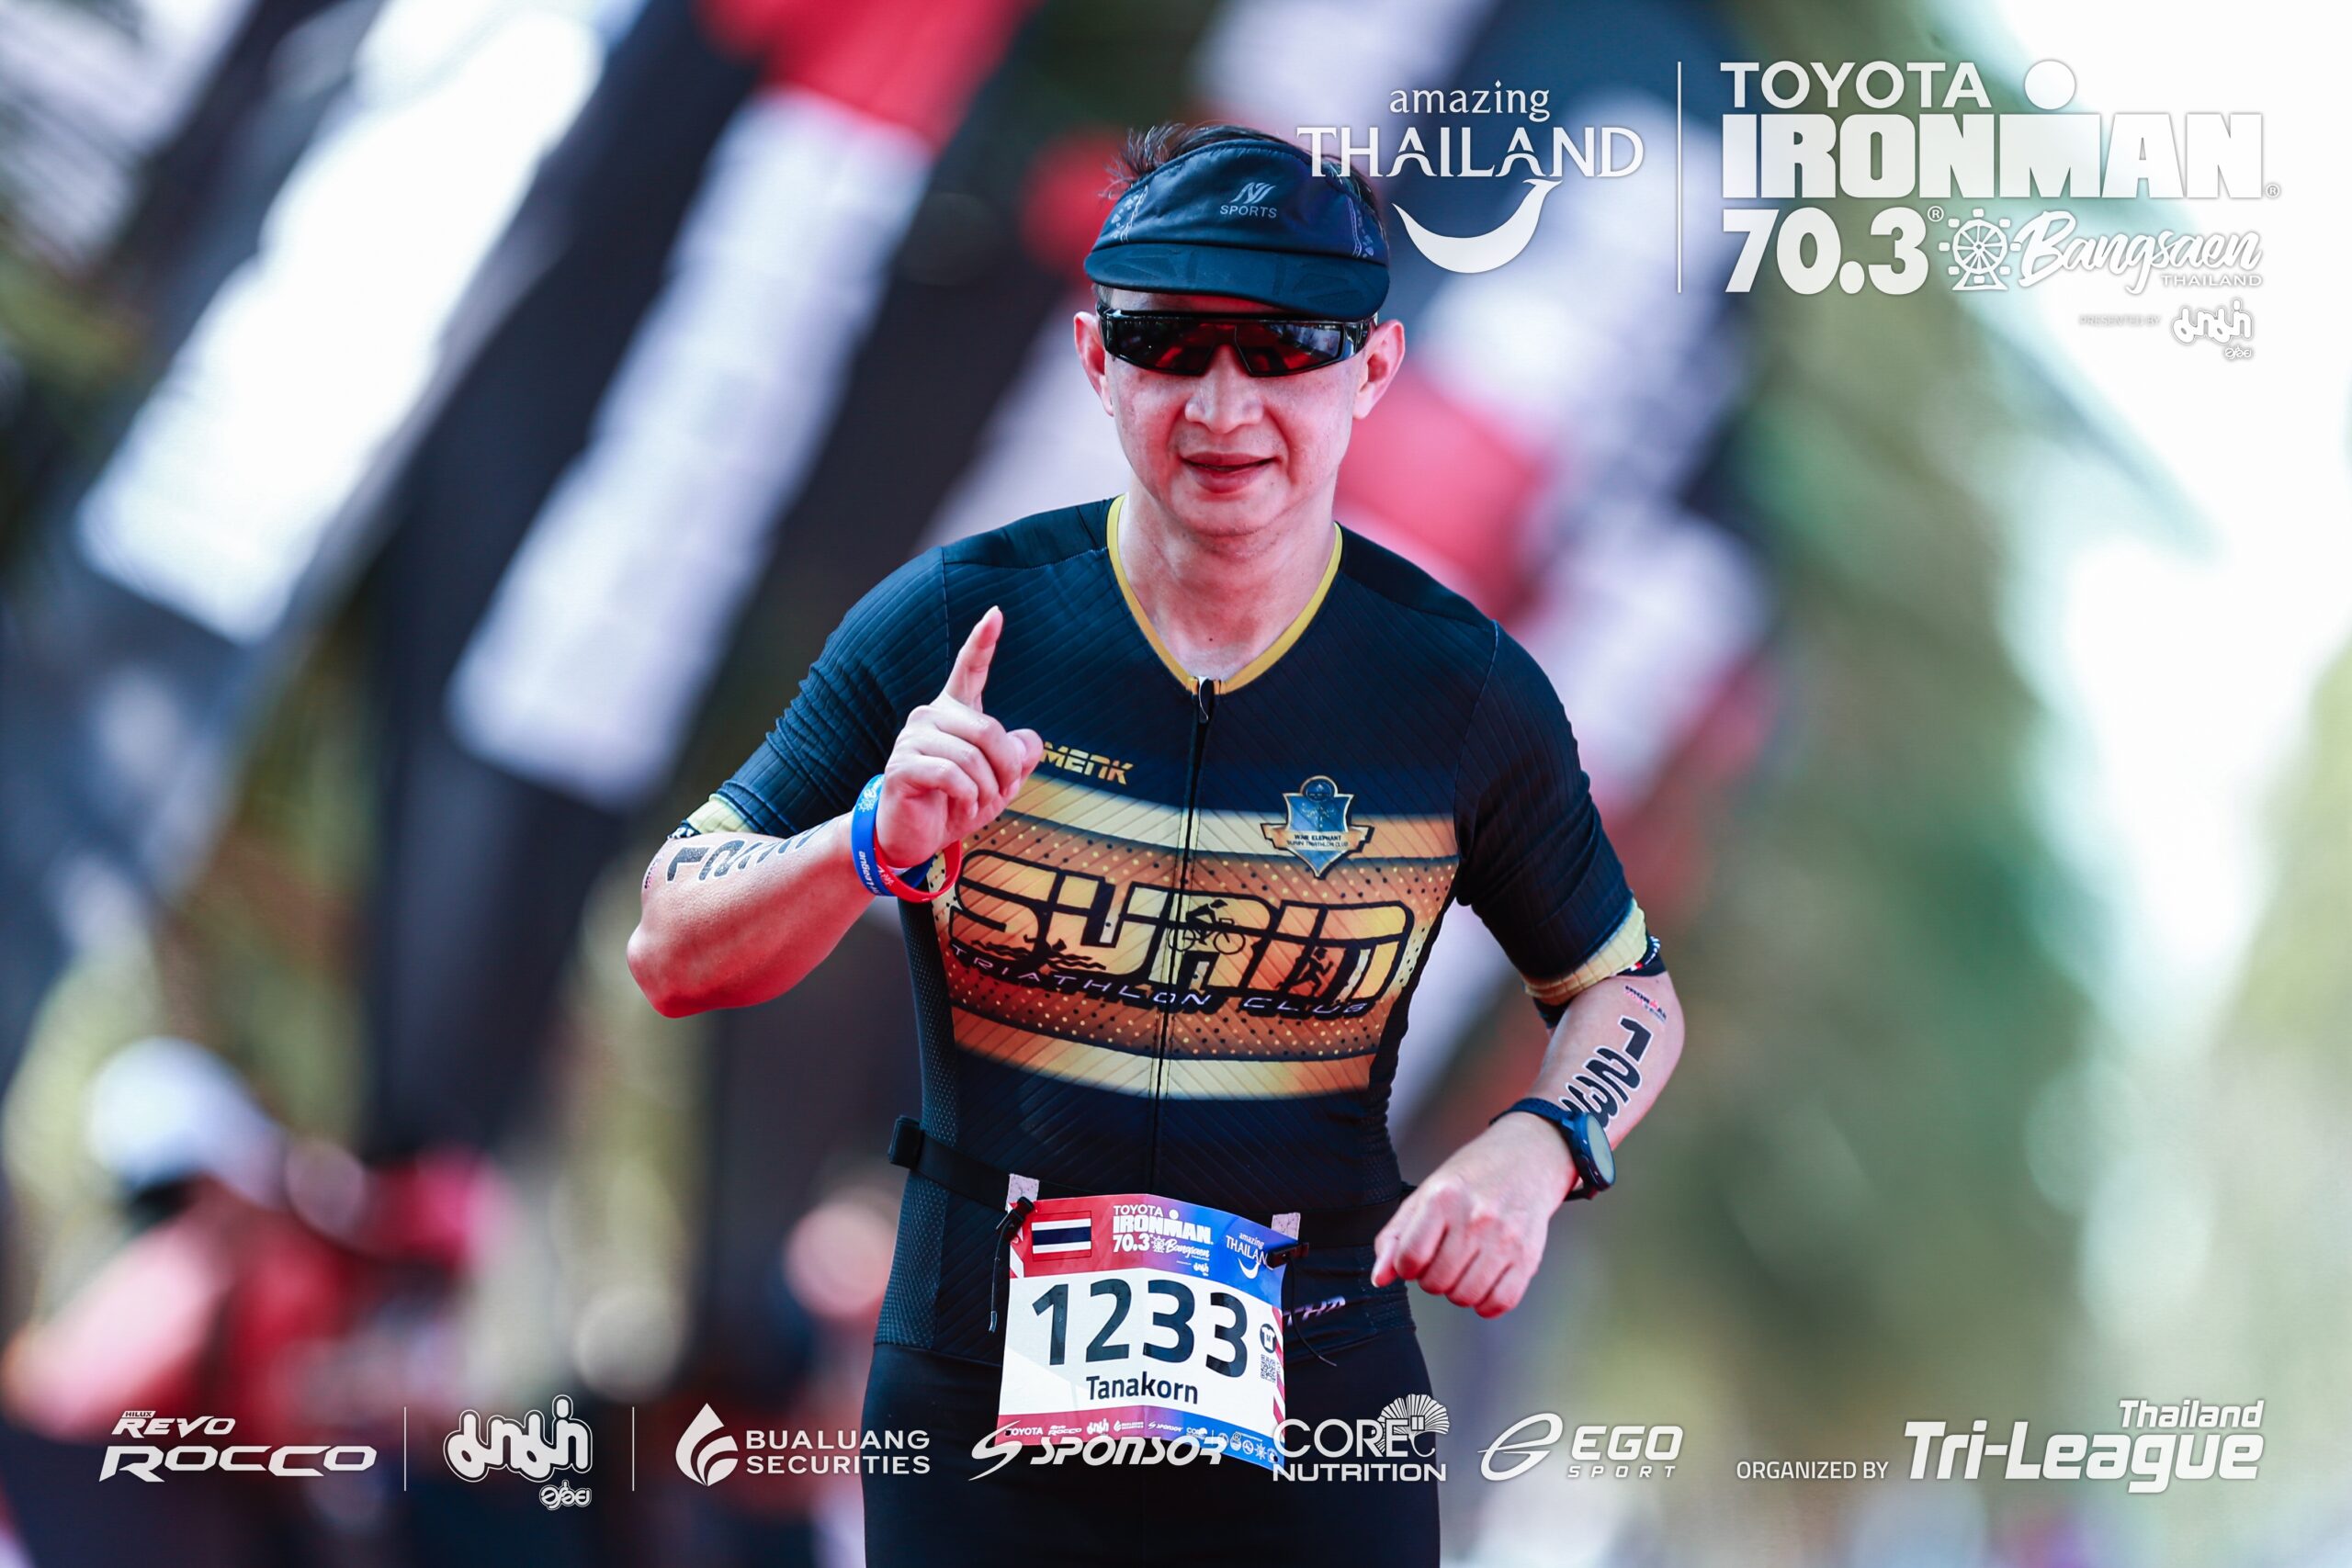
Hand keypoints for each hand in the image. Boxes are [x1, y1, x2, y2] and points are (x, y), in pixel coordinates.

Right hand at [875, 606, 1043, 867]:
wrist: (915, 838)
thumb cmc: (955, 804)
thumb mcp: (999, 783)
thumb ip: (1018, 758)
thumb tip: (1030, 742)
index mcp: (954, 712)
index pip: (969, 669)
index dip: (983, 641)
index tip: (996, 613)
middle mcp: (930, 716)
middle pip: (988, 729)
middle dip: (1007, 768)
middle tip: (1004, 791)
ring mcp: (912, 739)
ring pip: (972, 757)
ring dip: (986, 789)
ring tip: (978, 804)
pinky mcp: (902, 766)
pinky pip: (950, 775)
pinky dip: (966, 797)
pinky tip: (961, 807)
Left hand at [1369, 1115, 1573, 1316]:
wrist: (1526, 1161)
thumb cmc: (1472, 1178)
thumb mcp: (1425, 1195)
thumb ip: (1395, 1236)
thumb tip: (1380, 1277)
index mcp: (1443, 1199)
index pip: (1410, 1258)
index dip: (1405, 1266)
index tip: (1413, 1259)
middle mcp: (1475, 1219)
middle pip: (1436, 1282)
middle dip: (1431, 1278)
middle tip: (1441, 1259)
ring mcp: (1505, 1239)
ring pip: (1466, 1297)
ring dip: (1457, 1291)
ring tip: (1462, 1268)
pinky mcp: (1528, 1257)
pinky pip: (1500, 1302)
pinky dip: (1486, 1303)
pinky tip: (1483, 1282)